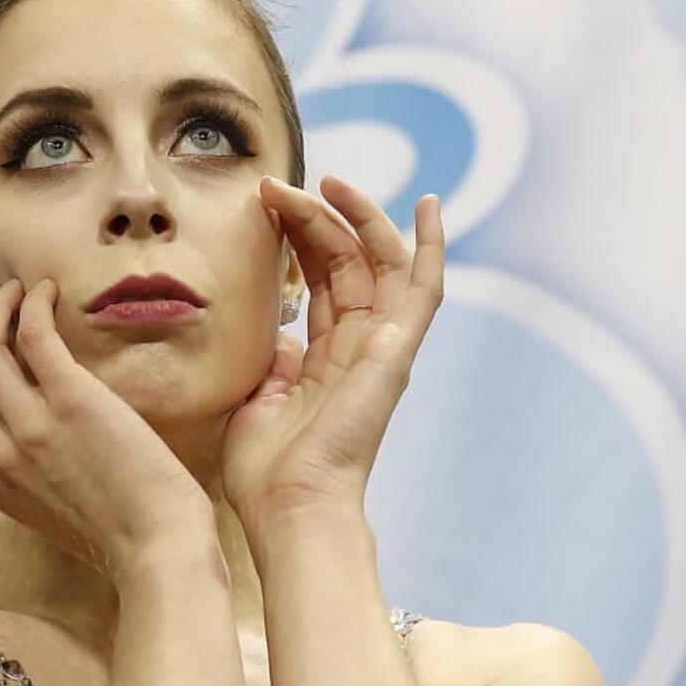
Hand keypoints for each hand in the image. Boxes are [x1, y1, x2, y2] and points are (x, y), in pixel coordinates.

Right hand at [0, 277, 214, 582]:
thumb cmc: (125, 534)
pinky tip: (47, 291)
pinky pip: (33, 334)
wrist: (158, 548)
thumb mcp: (55, 512)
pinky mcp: (71, 400)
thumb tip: (38, 439)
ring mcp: (30, 424)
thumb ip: (33, 476)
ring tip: (17, 289)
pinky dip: (32, 304)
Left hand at [221, 174, 444, 522]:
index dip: (298, 238)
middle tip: (278, 186)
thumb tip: (280, 335)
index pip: (322, 281)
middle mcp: (360, 348)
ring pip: (380, 263)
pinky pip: (424, 289)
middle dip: (315, 219)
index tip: (266, 205)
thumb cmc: (266, 469)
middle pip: (347, 263)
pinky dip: (430, 245)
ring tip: (326, 180)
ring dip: (356, 217)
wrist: (289, 504)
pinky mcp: (398, 350)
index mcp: (326, 360)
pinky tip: (428, 204)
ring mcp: (383, 347)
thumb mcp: (256, 398)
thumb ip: (272, 361)